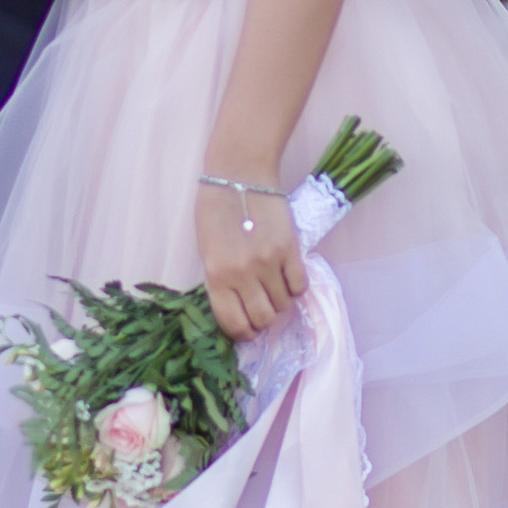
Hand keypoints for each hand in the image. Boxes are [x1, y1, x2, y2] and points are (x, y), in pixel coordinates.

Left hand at [196, 177, 304, 342]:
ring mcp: (269, 263)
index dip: (243, 333)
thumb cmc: (215, 211)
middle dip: (264, 319)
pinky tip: (288, 275)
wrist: (239, 173)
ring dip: (280, 301)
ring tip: (274, 285)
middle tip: (263, 306)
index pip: (234, 324)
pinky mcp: (291, 249)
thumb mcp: (208, 251)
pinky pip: (300, 286)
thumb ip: (221, 281)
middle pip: (263, 319)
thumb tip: (240, 309)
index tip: (247, 328)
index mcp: (216, 276)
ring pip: (284, 305)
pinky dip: (295, 287)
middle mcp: (243, 274)